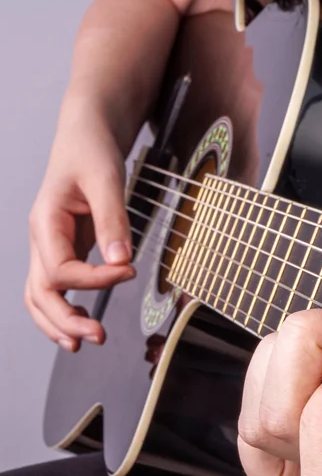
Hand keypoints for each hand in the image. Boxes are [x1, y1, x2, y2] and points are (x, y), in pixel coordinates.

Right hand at [25, 95, 135, 352]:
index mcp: (45, 221)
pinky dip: (65, 308)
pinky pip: (57, 287)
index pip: (60, 269)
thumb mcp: (105, 179)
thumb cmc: (91, 150)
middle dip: (66, 320)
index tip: (127, 271)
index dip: (94, 279)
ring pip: (40, 296)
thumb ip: (112, 219)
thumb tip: (120, 260)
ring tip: (85, 341)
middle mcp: (42, 239)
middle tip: (99, 337)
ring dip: (58, 323)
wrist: (87, 134)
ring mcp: (51, 247)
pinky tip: (84, 319)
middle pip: (40, 293)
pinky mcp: (66, 250)